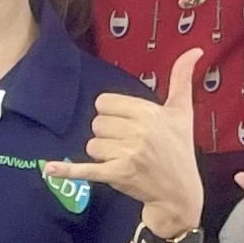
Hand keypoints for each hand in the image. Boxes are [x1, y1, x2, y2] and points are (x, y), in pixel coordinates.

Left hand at [42, 47, 207, 239]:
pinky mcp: (117, 175)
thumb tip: (196, 50)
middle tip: (130, 146)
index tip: (129, 126)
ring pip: (91, 145)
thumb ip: (183, 78)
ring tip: (125, 160)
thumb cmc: (179, 149)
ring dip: (103, 154)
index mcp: (149, 112)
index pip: (104, 103)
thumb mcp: (182, 112)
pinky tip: (48, 169)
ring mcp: (127, 154)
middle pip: (97, 124)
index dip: (112, 115)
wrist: (179, 192)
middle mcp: (138, 131)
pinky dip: (67, 171)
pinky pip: (86, 169)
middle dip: (108, 135)